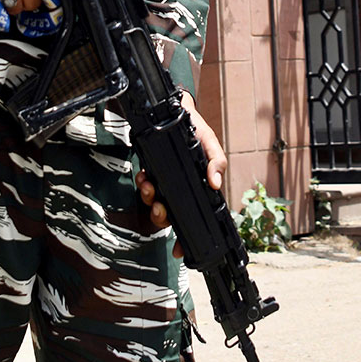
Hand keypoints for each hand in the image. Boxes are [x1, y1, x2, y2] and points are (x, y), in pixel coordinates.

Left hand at [136, 94, 227, 257]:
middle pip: (168, 217)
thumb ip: (217, 162)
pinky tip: (144, 176)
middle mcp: (179, 190)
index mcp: (196, 189)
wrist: (178, 110)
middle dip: (161, 217)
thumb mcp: (211, 144)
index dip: (185, 238)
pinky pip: (145, 186)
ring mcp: (164, 182)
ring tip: (149, 187)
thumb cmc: (198, 130)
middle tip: (160, 208)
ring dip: (150, 200)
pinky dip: (143, 184)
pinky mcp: (151, 172)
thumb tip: (215, 184)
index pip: (192, 218)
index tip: (180, 251)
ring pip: (154, 204)